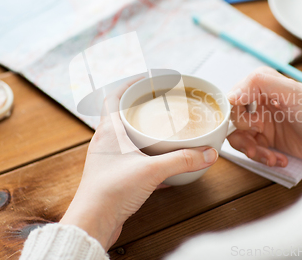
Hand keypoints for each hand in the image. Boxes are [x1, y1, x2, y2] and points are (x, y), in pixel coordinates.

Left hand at [60, 83, 217, 249]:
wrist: (93, 223)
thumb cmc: (110, 192)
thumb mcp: (152, 170)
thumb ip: (182, 160)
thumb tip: (207, 153)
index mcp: (109, 130)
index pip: (113, 96)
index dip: (128, 85)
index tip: (146, 79)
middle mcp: (105, 141)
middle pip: (120, 114)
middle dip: (139, 107)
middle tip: (159, 102)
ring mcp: (108, 159)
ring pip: (125, 137)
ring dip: (142, 131)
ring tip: (162, 129)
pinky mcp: (113, 176)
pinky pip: (130, 158)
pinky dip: (145, 155)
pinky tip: (161, 163)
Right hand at [227, 67, 301, 166]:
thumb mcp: (291, 92)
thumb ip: (259, 84)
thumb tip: (230, 96)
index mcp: (262, 84)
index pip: (233, 96)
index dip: (235, 112)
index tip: (248, 124)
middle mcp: (259, 102)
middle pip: (233, 119)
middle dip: (243, 135)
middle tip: (258, 142)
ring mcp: (263, 123)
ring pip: (239, 138)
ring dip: (252, 150)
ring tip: (268, 157)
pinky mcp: (268, 141)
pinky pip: (253, 150)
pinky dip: (263, 157)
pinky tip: (279, 159)